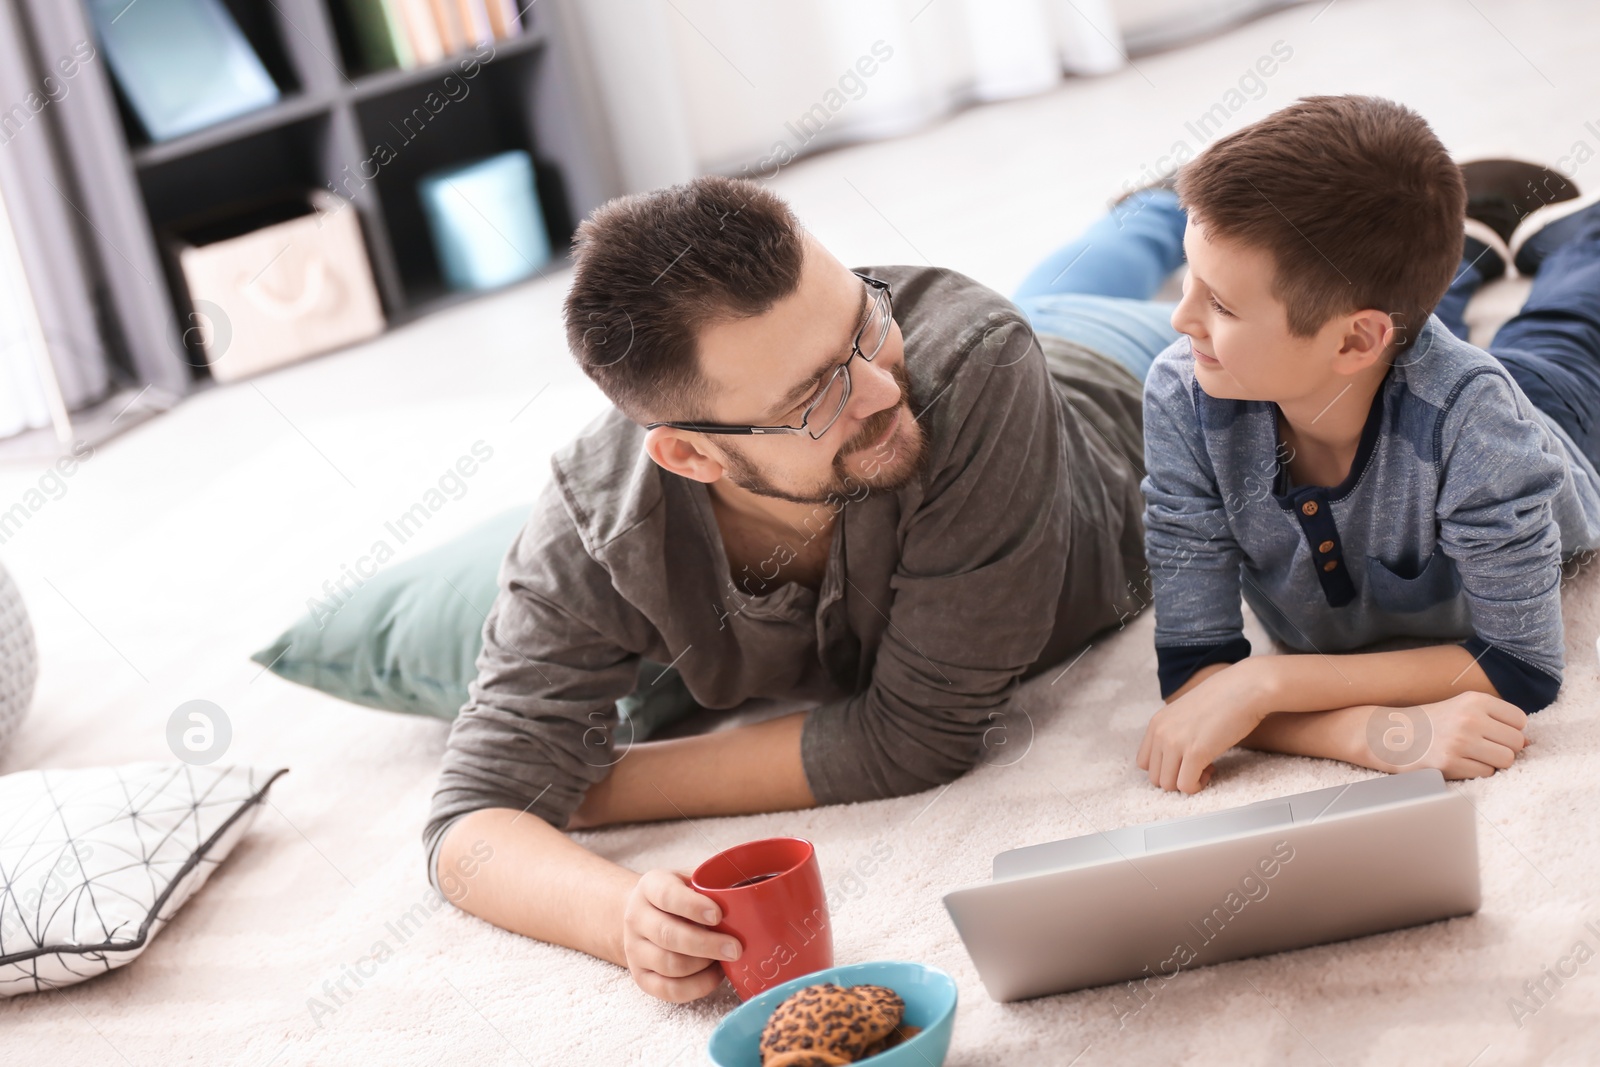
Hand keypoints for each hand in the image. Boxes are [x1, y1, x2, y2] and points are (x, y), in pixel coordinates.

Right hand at [621, 869, 740, 1002]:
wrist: (645, 914)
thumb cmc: (680, 895)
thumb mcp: (691, 878)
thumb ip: (714, 883)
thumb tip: (753, 891)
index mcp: (650, 886)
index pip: (667, 896)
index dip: (692, 906)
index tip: (718, 915)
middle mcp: (636, 917)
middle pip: (668, 936)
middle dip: (706, 945)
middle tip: (735, 948)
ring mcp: (634, 950)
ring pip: (669, 964)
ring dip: (702, 966)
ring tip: (725, 960)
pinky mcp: (641, 977)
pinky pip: (668, 990)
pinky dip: (696, 986)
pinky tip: (714, 975)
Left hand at [1138, 666, 1268, 793]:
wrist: (1246, 688)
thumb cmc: (1223, 699)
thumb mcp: (1186, 712)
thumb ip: (1175, 731)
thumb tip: (1176, 757)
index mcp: (1156, 723)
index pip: (1144, 762)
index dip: (1165, 768)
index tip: (1186, 760)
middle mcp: (1161, 733)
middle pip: (1154, 777)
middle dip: (1176, 778)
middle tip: (1198, 765)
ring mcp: (1175, 743)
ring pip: (1167, 785)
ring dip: (1187, 783)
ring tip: (1206, 767)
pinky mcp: (1195, 752)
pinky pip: (1186, 786)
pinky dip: (1198, 786)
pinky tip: (1211, 769)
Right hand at [1366, 691, 1529, 778]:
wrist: (1390, 734)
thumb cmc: (1433, 723)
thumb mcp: (1463, 709)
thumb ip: (1496, 721)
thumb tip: (1530, 744)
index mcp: (1475, 700)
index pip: (1520, 720)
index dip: (1509, 730)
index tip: (1492, 733)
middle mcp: (1469, 718)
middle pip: (1516, 743)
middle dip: (1504, 749)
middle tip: (1482, 748)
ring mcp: (1459, 742)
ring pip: (1505, 760)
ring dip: (1493, 762)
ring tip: (1472, 756)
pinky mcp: (1450, 764)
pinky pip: (1486, 773)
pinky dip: (1477, 772)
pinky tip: (1460, 763)